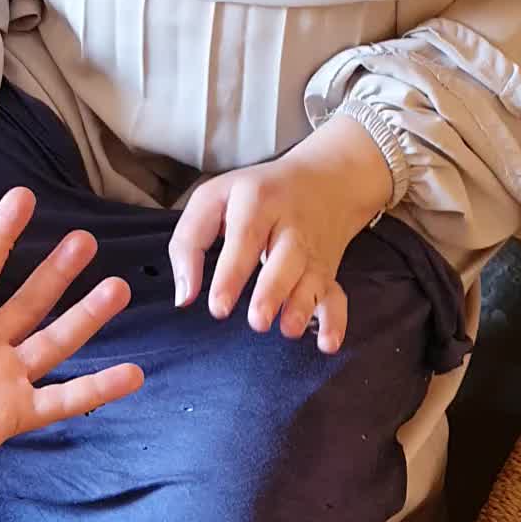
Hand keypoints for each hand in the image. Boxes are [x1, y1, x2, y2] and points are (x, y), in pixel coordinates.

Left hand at [0, 187, 142, 508]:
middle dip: (56, 271)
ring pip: (53, 342)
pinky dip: (97, 389)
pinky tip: (133, 373)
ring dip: (85, 317)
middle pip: (27, 302)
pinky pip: (61, 400)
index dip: (0, 234)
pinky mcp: (10, 415)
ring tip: (117, 288)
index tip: (23, 197)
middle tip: (85, 239)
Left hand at [168, 115, 391, 351]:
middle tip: (258, 322)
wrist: (326, 177)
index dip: (232, 274)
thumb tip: (184, 297)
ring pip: (312, 278)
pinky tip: (327, 344)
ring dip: (303, 306)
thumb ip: (189, 243)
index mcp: (258, 203)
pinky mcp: (328, 270)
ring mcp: (313, 250)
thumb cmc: (257, 194)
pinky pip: (337, 295)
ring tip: (289, 330)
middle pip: (286, 257)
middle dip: (273, 291)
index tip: (218, 308)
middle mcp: (291, 226)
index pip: (245, 237)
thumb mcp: (215, 199)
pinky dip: (335, 321)